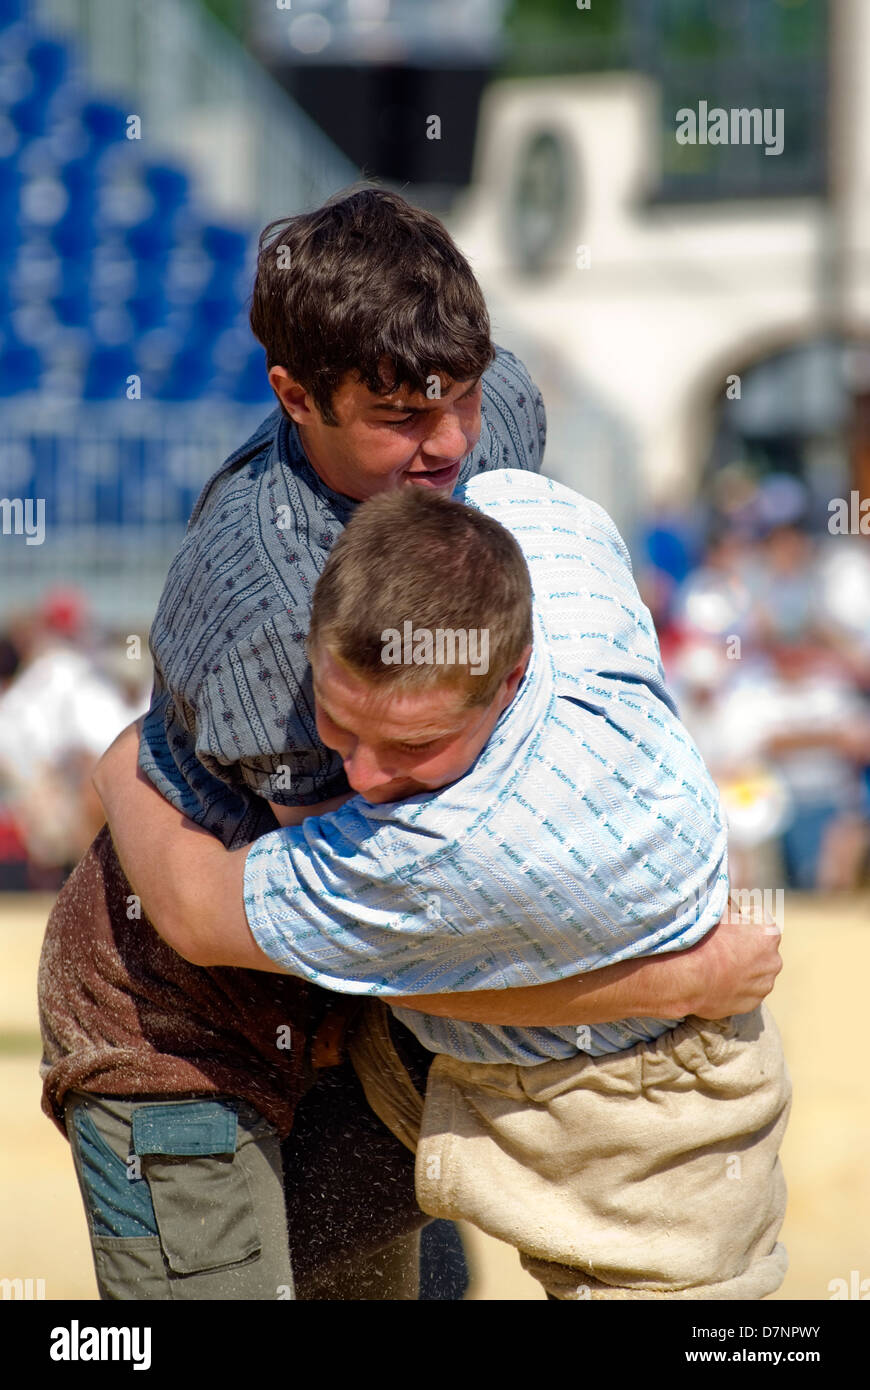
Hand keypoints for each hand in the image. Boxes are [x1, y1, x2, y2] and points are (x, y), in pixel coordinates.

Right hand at [683, 902, 782, 1018]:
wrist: (689, 978)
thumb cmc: (703, 941)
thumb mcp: (717, 909)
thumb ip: (728, 900)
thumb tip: (726, 890)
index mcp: (769, 933)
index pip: (759, 918)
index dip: (741, 917)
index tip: (727, 921)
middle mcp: (773, 960)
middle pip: (760, 947)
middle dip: (745, 944)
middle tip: (720, 944)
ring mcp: (763, 984)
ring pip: (754, 971)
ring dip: (742, 967)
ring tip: (717, 964)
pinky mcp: (752, 1003)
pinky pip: (746, 991)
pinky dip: (736, 986)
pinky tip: (717, 980)